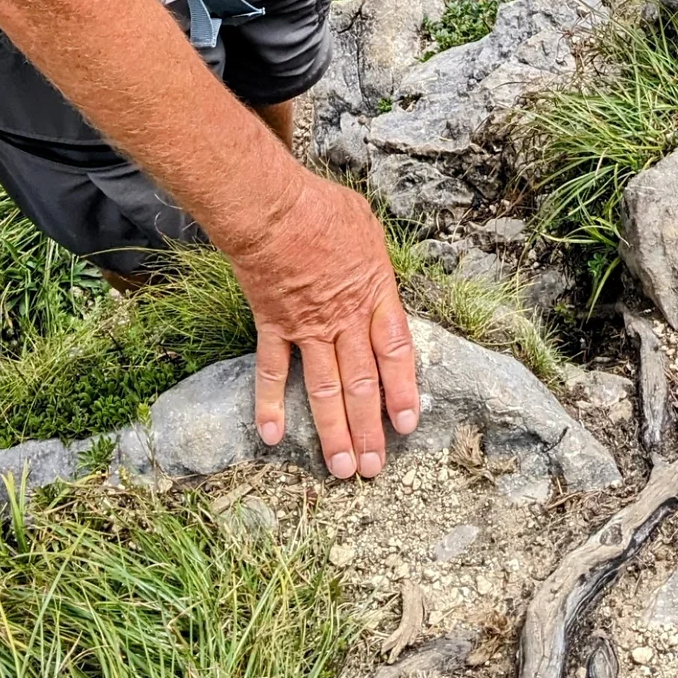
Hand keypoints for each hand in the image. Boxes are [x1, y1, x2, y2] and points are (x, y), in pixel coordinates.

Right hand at [241, 167, 418, 479]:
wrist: (272, 209)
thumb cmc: (322, 209)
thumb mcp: (367, 227)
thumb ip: (375, 262)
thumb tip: (378, 275)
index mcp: (374, 294)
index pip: (395, 352)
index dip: (402, 389)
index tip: (407, 424)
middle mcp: (344, 320)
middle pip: (362, 382)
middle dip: (369, 428)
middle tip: (374, 468)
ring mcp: (307, 328)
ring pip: (324, 389)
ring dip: (333, 432)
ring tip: (342, 469)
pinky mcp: (273, 326)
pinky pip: (273, 372)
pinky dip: (270, 404)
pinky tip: (272, 436)